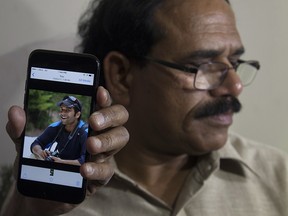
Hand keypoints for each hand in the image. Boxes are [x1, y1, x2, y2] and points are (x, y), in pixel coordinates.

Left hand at [4, 86, 128, 214]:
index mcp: (86, 120)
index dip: (104, 97)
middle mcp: (100, 132)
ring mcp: (104, 152)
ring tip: (90, 145)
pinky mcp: (102, 173)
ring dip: (107, 140)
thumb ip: (21, 128)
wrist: (40, 192)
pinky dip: (97, 168)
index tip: (99, 92)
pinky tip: (84, 169)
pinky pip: (108, 168)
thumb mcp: (26, 144)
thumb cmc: (40, 163)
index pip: (102, 103)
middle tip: (93, 122)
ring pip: (120, 138)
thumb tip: (16, 111)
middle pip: (120, 116)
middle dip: (109, 116)